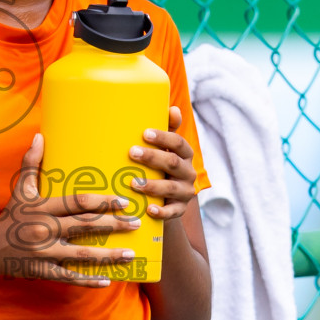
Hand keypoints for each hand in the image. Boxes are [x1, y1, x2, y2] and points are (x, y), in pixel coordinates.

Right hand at [0, 132, 140, 287]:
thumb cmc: (9, 217)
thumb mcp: (20, 190)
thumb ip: (31, 163)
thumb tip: (39, 135)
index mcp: (43, 208)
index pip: (78, 203)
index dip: (103, 202)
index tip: (124, 201)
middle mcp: (45, 229)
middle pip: (85, 226)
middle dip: (114, 225)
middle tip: (137, 224)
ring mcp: (44, 252)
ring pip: (81, 254)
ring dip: (108, 255)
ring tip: (130, 253)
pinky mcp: (42, 271)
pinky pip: (68, 276)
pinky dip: (88, 280)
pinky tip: (107, 280)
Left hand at [127, 106, 197, 222]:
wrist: (168, 199)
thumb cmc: (161, 167)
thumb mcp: (164, 149)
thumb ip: (167, 130)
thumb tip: (173, 108)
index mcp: (184, 154)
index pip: (178, 143)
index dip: (163, 138)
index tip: (145, 133)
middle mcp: (188, 172)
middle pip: (172, 163)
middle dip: (152, 157)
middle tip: (132, 152)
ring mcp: (185, 192)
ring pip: (171, 187)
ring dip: (153, 185)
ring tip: (133, 182)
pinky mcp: (179, 209)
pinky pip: (172, 212)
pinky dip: (161, 211)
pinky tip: (148, 209)